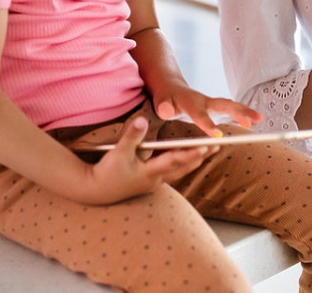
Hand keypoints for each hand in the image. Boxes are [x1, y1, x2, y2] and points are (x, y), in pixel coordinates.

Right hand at [82, 116, 212, 204]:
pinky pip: (171, 173)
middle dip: (199, 157)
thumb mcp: (118, 153)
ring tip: (206, 152)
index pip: (174, 161)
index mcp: (149, 172)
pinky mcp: (149, 183)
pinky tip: (186, 160)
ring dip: (192, 161)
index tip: (205, 147)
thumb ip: (132, 136)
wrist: (95, 191)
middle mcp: (155, 180)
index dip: (190, 153)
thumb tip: (142, 120)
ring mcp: (153, 183)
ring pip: (178, 171)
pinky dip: (181, 165)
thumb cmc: (106, 172)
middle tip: (216, 147)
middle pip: (182, 167)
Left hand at [154, 86, 261, 137]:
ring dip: (246, 112)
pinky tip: (257, 120)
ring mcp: (212, 104)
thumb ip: (163, 106)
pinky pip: (233, 110)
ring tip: (260, 119)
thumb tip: (165, 111)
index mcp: (190, 103)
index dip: (208, 125)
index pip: (200, 115)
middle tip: (250, 122)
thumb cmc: (165, 98)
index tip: (217, 136)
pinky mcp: (217, 108)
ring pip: (231, 106)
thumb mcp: (161, 101)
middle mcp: (205, 101)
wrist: (171, 87)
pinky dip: (245, 114)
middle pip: (223, 105)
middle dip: (237, 112)